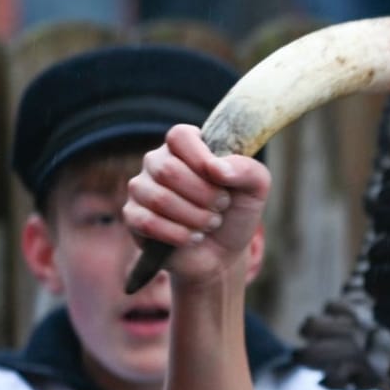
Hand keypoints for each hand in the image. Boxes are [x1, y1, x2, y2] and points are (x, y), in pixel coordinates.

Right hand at [125, 124, 269, 283]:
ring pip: (159, 198)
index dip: (200, 158)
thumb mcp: (255, 188)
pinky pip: (147, 222)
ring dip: (194, 217)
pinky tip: (193, 238)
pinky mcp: (133, 217)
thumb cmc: (236, 212)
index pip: (179, 136)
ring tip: (210, 224)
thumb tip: (216, 168)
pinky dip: (178, 234)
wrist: (222, 252)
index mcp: (186, 145)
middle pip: (168, 169)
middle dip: (204, 195)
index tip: (222, 179)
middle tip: (221, 206)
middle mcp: (158, 162)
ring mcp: (142, 188)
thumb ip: (247, 169)